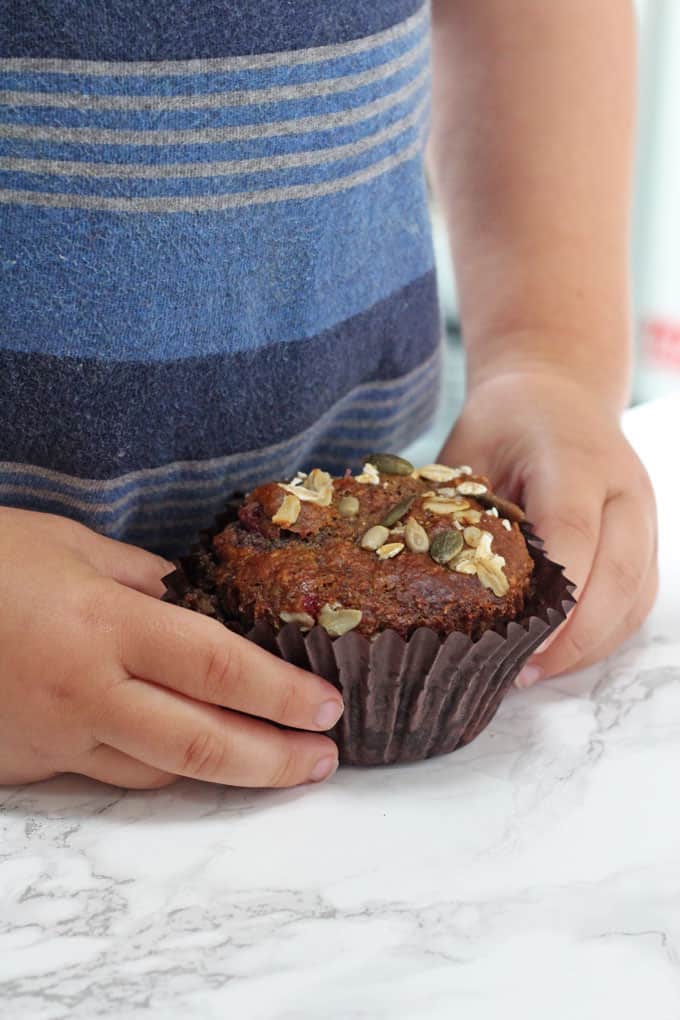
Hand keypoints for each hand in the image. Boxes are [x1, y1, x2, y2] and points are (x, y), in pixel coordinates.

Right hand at [0, 508, 342, 787]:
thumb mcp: (72, 546)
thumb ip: (144, 578)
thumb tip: (201, 601)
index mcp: (104, 624)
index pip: (218, 668)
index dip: (281, 694)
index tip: (327, 708)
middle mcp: (86, 691)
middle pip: (202, 743)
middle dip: (275, 760)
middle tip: (323, 762)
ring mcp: (54, 737)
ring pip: (159, 771)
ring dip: (224, 774)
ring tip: (275, 764)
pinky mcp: (29, 764)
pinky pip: (108, 775)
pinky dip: (159, 770)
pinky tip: (191, 762)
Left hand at [438, 370, 657, 684]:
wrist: (558, 392)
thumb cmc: (505, 422)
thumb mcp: (468, 451)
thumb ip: (459, 511)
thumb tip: (427, 587)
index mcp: (575, 457)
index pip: (572, 532)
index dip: (549, 594)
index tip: (514, 641)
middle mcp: (623, 488)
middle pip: (617, 576)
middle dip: (573, 637)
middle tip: (522, 672)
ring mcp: (644, 515)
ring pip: (635, 596)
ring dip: (590, 644)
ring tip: (535, 672)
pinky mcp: (646, 539)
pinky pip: (637, 598)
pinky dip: (604, 634)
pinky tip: (561, 653)